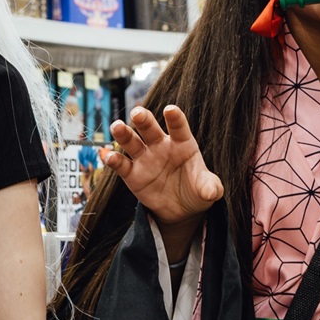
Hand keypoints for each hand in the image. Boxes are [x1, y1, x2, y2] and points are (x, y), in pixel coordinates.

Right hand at [103, 105, 223, 228]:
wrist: (181, 209)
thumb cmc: (196, 190)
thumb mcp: (207, 189)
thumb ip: (209, 187)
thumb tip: (212, 192)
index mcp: (182, 143)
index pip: (178, 127)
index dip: (174, 118)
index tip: (170, 110)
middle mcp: (161, 146)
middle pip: (150, 128)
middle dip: (143, 119)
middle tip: (138, 113)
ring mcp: (145, 158)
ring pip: (131, 141)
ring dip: (123, 133)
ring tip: (117, 126)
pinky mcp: (132, 174)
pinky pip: (121, 164)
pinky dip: (113, 159)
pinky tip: (107, 155)